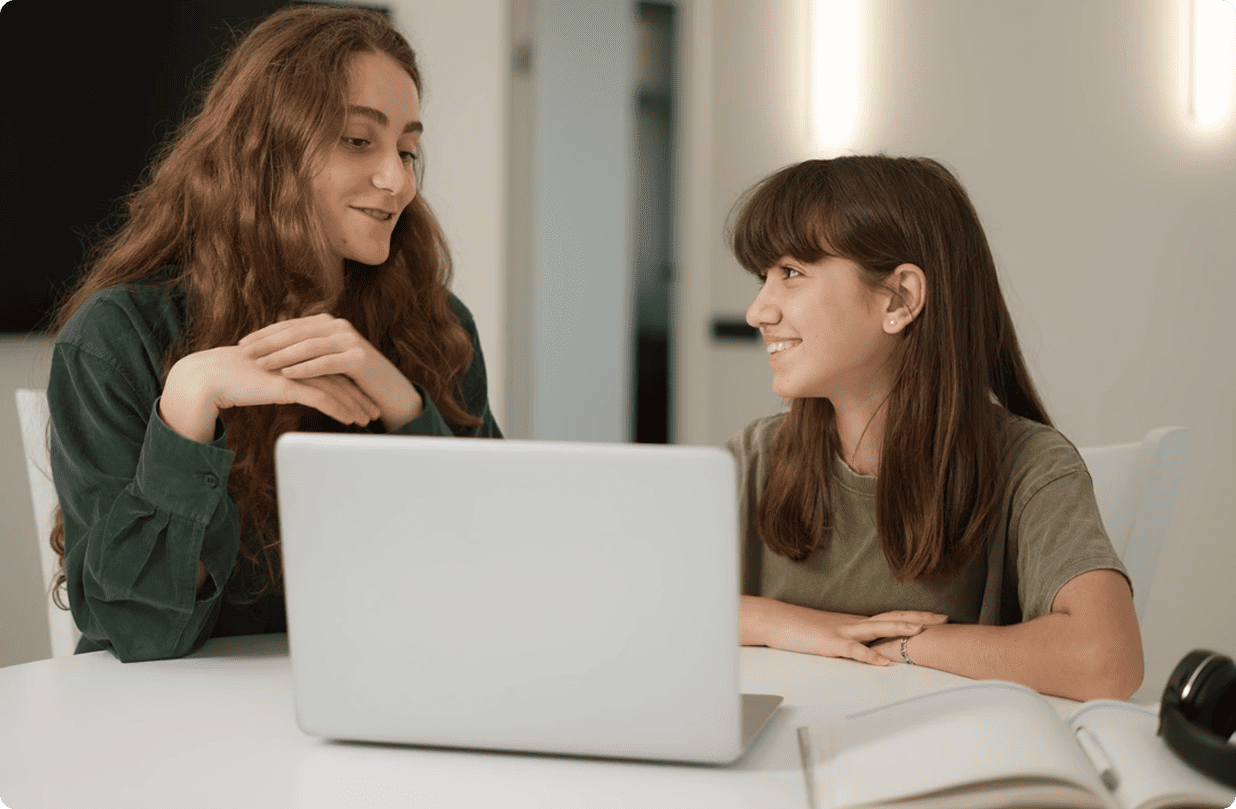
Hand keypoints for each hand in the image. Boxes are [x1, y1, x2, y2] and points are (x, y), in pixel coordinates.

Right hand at [161, 345, 379, 442]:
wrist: (208, 378)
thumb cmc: (234, 379)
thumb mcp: (266, 376)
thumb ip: (283, 379)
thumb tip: (294, 388)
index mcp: (296, 352)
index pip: (332, 366)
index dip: (351, 383)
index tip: (366, 396)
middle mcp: (299, 356)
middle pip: (340, 376)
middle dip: (360, 394)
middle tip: (375, 410)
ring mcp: (294, 368)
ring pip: (335, 387)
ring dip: (354, 405)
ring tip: (367, 420)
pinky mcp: (287, 383)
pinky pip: (321, 397)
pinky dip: (339, 409)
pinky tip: (350, 420)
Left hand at [238, 314, 423, 430]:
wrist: (390, 392)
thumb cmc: (354, 380)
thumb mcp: (327, 362)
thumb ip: (306, 352)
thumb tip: (269, 353)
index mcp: (329, 324)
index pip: (291, 326)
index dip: (265, 333)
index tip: (243, 343)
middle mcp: (339, 327)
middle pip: (296, 332)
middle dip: (268, 342)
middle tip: (245, 352)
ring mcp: (351, 341)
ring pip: (309, 346)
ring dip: (282, 354)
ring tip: (260, 363)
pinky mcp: (359, 359)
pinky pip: (326, 362)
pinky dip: (305, 368)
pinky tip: (287, 373)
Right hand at [741, 595, 948, 666]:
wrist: (775, 620)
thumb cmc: (801, 628)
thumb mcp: (831, 632)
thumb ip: (852, 638)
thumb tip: (870, 647)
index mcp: (856, 622)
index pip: (892, 616)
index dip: (915, 616)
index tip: (938, 617)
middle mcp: (853, 623)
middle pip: (892, 618)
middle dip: (919, 619)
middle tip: (944, 619)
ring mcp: (841, 631)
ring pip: (875, 628)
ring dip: (899, 630)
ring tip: (920, 632)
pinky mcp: (828, 643)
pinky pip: (852, 650)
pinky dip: (869, 656)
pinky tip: (882, 662)